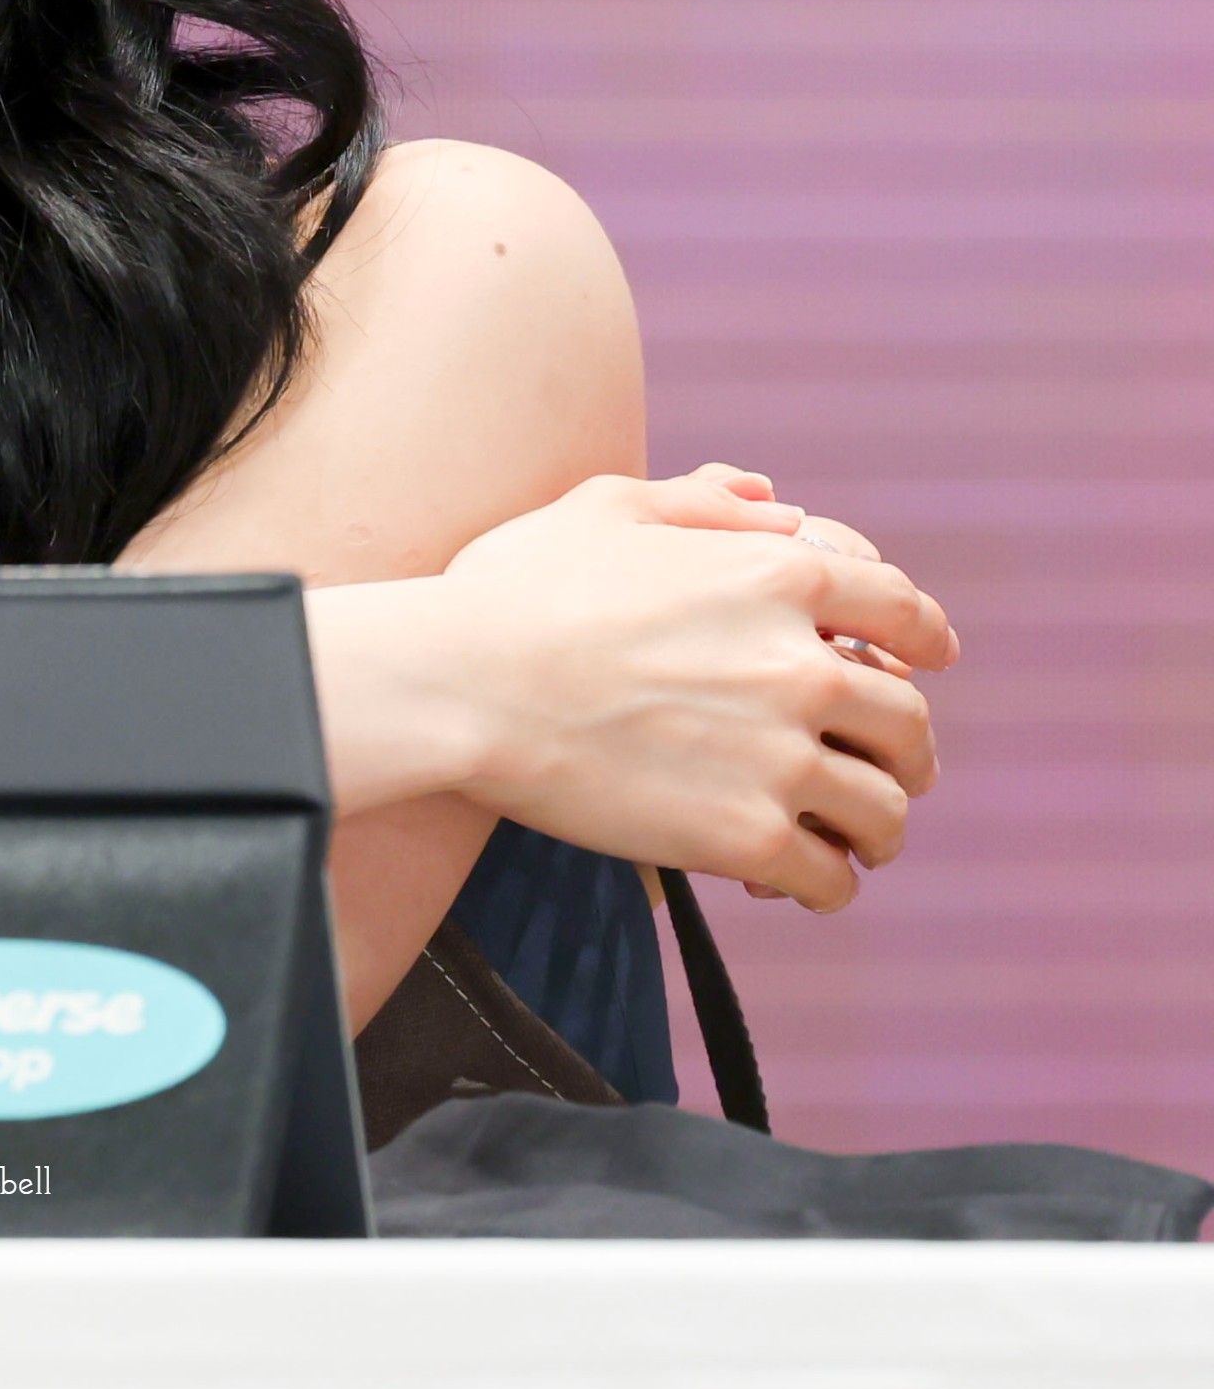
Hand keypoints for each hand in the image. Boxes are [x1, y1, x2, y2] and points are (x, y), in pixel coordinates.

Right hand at [434, 467, 957, 912]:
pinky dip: (822, 886)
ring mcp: (781, 757)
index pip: (905, 612)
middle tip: (888, 770)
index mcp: (778, 575)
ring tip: (853, 843)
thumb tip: (774, 503)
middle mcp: (801, 664)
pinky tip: (791, 885)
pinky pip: (830, 881)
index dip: (926, 640)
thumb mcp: (603, 509)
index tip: (929, 661)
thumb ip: (699, 502)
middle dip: (908, 751)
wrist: (460, 684)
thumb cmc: (514, 590)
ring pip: (884, 812)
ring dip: (875, 830)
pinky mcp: (746, 838)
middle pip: (910, 725)